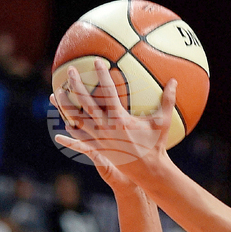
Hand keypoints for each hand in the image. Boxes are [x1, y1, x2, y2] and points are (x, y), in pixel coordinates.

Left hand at [51, 59, 176, 183]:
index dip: (102, 75)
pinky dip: (68, 138)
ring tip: (55, 93)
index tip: (97, 62)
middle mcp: (105, 127)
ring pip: (75, 119)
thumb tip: (175, 81)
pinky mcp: (97, 148)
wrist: (148, 169)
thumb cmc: (156, 144)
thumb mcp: (163, 121)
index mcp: (119, 118)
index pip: (108, 92)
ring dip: (64, 106)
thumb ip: (168, 100)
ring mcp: (98, 138)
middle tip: (71, 71)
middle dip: (76, 84)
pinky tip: (59, 133)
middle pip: (84, 102)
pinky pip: (79, 141)